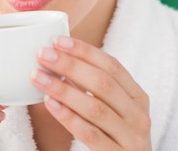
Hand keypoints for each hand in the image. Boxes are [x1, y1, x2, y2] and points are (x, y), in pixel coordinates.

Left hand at [31, 36, 150, 150]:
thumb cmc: (118, 137)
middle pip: (103, 83)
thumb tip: (60, 60)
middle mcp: (138, 114)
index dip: (85, 51)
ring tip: (39, 77)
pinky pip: (90, 134)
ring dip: (63, 89)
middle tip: (43, 54)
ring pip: (95, 107)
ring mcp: (131, 137)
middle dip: (70, 65)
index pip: (112, 66)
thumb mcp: (116, 110)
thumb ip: (94, 89)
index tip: (59, 41)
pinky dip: (69, 117)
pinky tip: (50, 104)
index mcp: (138, 97)